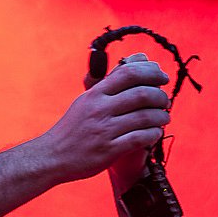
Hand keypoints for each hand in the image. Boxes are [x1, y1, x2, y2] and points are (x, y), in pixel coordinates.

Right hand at [44, 52, 169, 184]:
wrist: (52, 157)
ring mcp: (104, 130)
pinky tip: (155, 133)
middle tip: (165, 100)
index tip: (162, 77)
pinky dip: (153, 134)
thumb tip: (138, 60)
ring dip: (160, 116)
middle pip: (141, 94)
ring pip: (144, 117)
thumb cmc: (73, 128)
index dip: (151, 72)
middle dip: (160, 96)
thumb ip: (109, 82)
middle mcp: (99, 109)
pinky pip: (140, 138)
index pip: (129, 72)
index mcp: (95, 94)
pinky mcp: (109, 150)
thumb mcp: (85, 100)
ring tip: (164, 117)